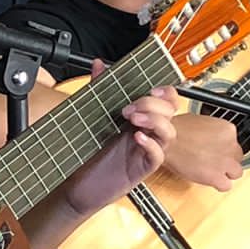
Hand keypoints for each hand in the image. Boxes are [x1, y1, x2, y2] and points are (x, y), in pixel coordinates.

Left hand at [62, 74, 177, 216]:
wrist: (78, 184)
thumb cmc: (90, 151)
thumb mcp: (94, 116)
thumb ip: (99, 89)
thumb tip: (98, 64)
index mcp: (140, 118)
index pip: (167, 101)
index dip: (166, 93)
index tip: (151, 89)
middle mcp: (147, 133)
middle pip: (170, 113)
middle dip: (152, 105)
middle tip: (129, 109)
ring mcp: (146, 151)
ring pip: (169, 133)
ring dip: (155, 122)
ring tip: (133, 120)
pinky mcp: (142, 169)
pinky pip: (158, 156)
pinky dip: (151, 145)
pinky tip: (137, 138)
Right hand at [162, 109, 244, 190]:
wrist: (166, 141)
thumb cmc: (175, 130)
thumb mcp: (200, 121)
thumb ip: (212, 131)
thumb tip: (211, 136)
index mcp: (227, 130)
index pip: (235, 142)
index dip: (224, 148)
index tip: (216, 150)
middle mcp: (230, 145)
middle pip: (237, 157)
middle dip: (226, 160)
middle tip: (213, 160)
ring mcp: (225, 162)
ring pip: (236, 172)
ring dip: (226, 173)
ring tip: (212, 171)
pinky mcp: (216, 176)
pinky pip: (226, 185)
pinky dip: (219, 184)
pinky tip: (209, 179)